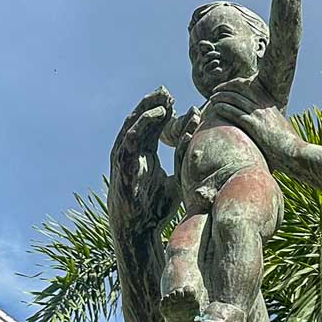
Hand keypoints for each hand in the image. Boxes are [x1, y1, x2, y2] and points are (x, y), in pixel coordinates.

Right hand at [108, 88, 180, 238]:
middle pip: (141, 120)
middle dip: (154, 105)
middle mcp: (132, 151)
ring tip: (163, 97)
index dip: (163, 114)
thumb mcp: (175, 182)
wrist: (139, 228)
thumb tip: (198, 148)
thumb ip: (182, 164)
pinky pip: (132, 136)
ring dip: (149, 108)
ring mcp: (124, 155)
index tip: (178, 104)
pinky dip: (144, 123)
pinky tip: (158, 114)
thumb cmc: (155, 209)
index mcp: (143, 154)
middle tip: (168, 93)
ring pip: (134, 123)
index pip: (152, 128)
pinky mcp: (123, 162)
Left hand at [205, 78, 300, 171]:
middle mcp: (263, 105)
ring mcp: (258, 114)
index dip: (234, 84)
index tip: (225, 87)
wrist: (295, 152)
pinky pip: (233, 111)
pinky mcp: (253, 125)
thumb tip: (264, 126)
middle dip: (224, 88)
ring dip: (220, 97)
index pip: (248, 85)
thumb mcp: (279, 127)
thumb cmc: (289, 145)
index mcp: (269, 103)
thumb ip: (269, 121)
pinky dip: (223, 108)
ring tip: (211, 100)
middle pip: (239, 89)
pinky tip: (215, 108)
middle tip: (214, 92)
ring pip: (234, 98)